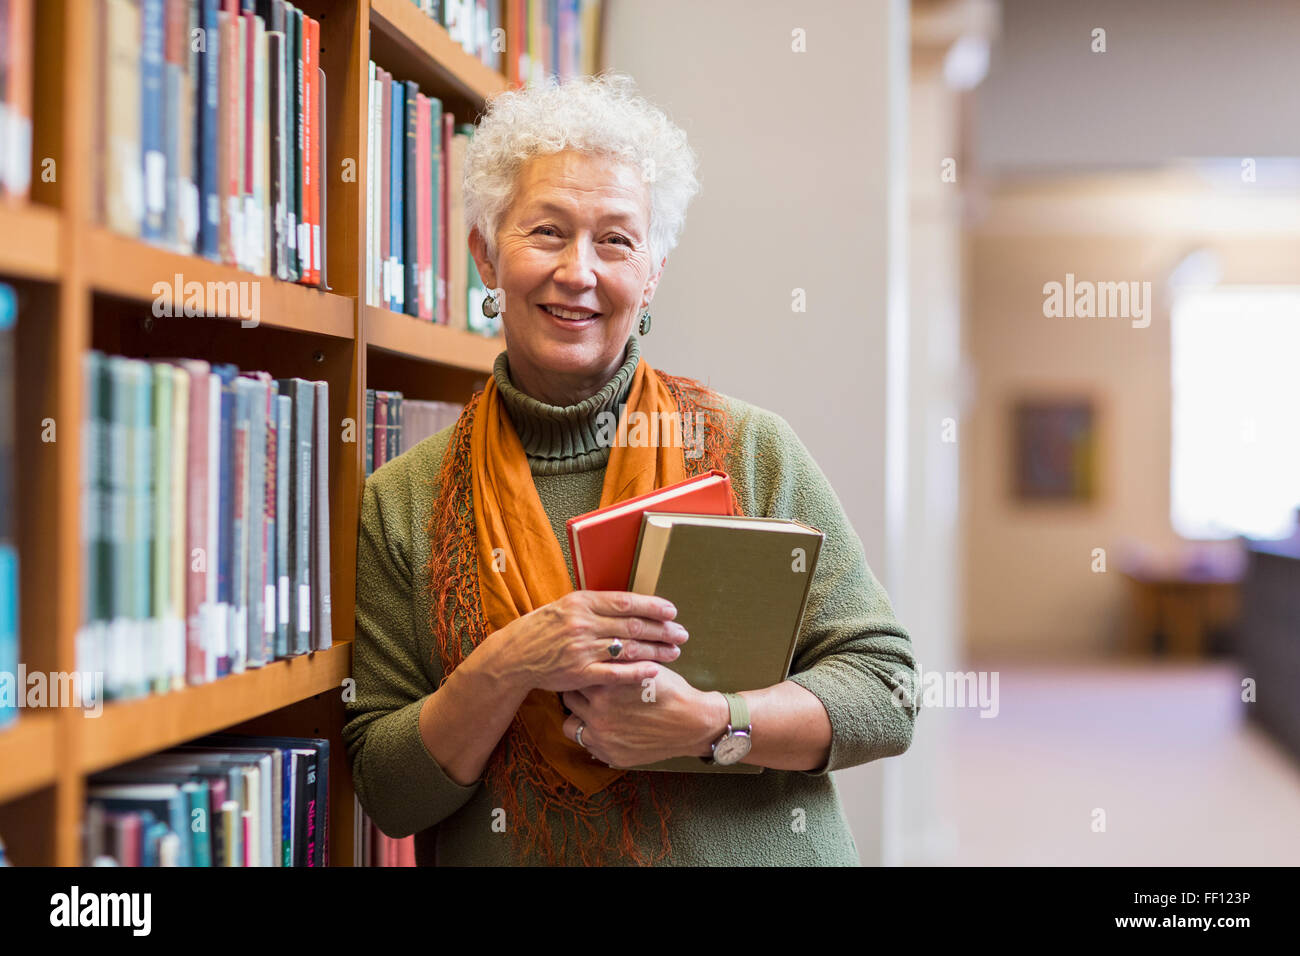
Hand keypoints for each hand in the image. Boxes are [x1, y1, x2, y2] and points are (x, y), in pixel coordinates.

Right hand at [483, 591, 688, 694]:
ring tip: (675, 652)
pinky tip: (654, 670)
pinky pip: (615, 674)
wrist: (516, 654)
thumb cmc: (544, 627)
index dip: (653, 606)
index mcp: (582, 602)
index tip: (672, 611)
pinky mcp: (580, 674)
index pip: (626, 602)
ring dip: (656, 651)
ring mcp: (582, 650)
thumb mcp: (566, 605)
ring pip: (628, 649)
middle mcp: (583, 624)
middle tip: (682, 634)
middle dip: (662, 630)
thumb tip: (631, 604)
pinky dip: (637, 672)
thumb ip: (596, 605)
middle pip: (633, 626)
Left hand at [560, 665, 728, 767]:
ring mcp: (603, 738)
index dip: (580, 672)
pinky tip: (607, 726)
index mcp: (605, 688)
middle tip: (588, 690)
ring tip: (593, 710)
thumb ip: (615, 661)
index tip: (583, 671)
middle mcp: (599, 714)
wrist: (692, 722)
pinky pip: (587, 744)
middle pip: (569, 699)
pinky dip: (593, 735)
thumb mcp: (641, 666)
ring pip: (571, 725)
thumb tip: (593, 650)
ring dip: (580, 717)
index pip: (575, 676)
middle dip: (578, 693)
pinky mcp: (610, 755)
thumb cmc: (669, 691)